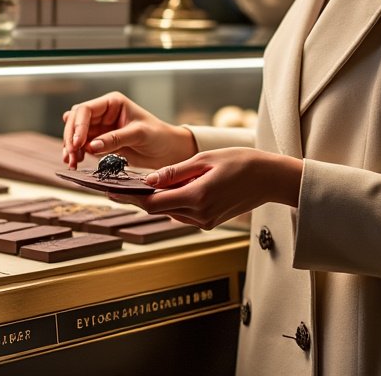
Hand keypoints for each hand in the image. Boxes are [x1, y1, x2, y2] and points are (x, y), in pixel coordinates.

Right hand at [61, 91, 197, 169]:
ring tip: (71, 162)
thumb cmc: (159, 136)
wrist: (169, 151)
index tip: (77, 143)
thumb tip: (90, 146)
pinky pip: (82, 146)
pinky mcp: (100, 142)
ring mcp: (100, 128)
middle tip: (71, 155)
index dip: (78, 125)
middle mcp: (103, 113)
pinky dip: (77, 154)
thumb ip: (115, 139)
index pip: (86, 110)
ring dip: (71, 147)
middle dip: (71, 137)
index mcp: (112, 103)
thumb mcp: (139, 135)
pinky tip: (75, 162)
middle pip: (76, 121)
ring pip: (76, 134)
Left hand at [109, 148, 302, 229]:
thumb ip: (174, 172)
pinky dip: (169, 202)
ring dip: (152, 200)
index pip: (153, 202)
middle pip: (157, 209)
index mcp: (197, 198)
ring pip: (168, 212)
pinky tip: (160, 190)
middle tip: (113, 186)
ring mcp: (205, 221)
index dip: (129, 197)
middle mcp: (200, 215)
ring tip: (130, 186)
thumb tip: (148, 180)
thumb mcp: (205, 160)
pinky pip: (181, 213)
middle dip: (135, 198)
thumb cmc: (241, 162)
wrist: (271, 178)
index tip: (109, 190)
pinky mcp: (209, 221)